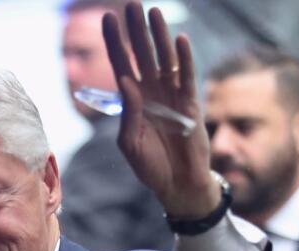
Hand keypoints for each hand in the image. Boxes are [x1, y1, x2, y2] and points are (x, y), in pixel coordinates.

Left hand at [103, 2, 220, 218]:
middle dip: (136, 29)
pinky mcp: (191, 104)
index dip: (115, 41)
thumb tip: (126, 82)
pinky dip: (184, 58)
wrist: (177, 185)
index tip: (106, 18)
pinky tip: (178, 40)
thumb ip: (128, 114)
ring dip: (158, 36)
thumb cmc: (151, 166)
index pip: (121, 64)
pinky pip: (187, 77)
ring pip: (164, 59)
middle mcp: (152, 92)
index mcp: (134, 100)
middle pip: (142, 54)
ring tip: (152, 12)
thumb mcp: (130, 143)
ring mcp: (172, 96)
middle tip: (130, 3)